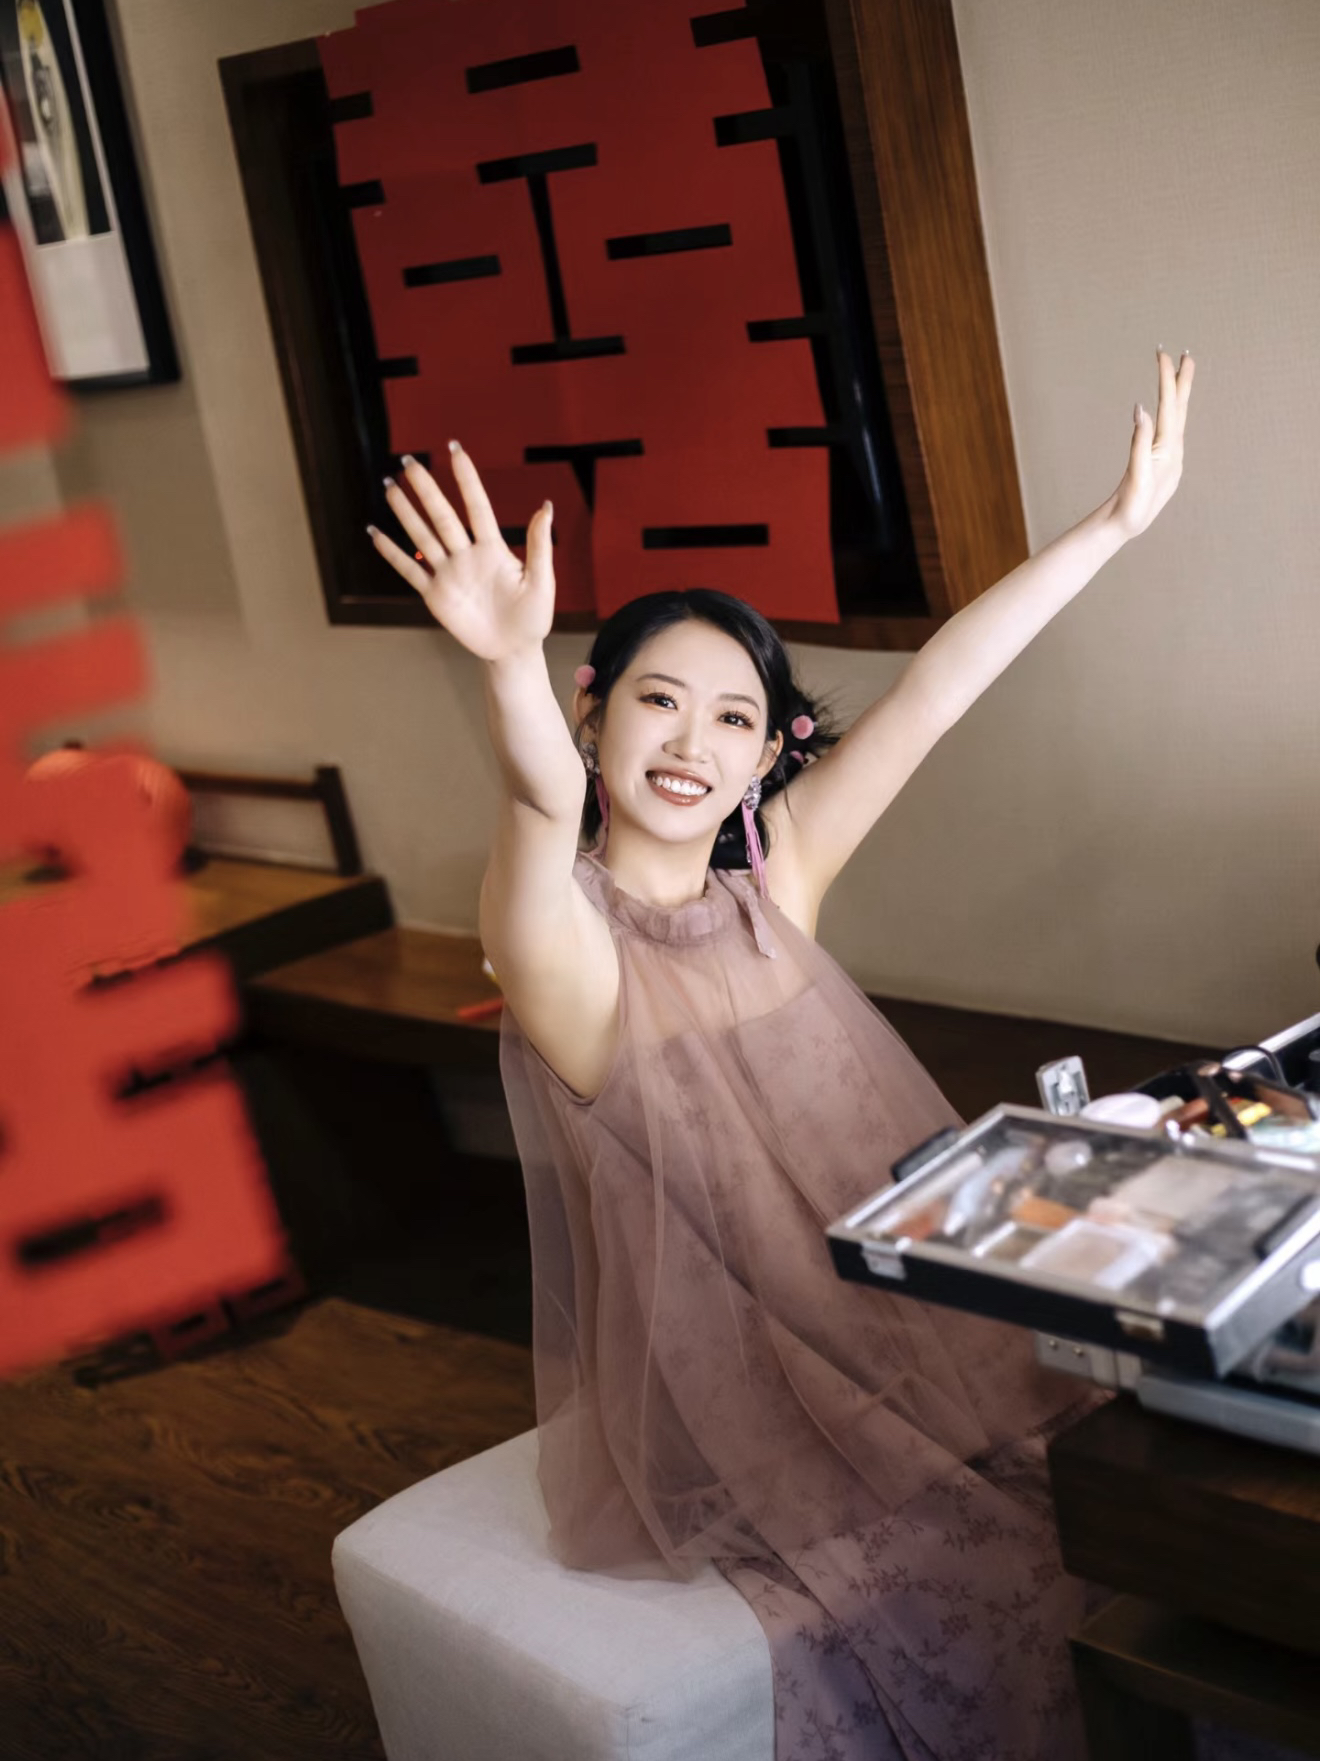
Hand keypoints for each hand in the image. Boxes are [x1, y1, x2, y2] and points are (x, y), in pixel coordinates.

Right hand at [368, 446, 554, 662]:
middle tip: (408, 462)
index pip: (477, 506)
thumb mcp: (542, 582)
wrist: (514, 651)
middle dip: (426, 490)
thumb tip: (546, 506)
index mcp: (493, 549)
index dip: (467, 479)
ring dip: (405, 514)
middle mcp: (467, 556)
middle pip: (442, 517)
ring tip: (389, 487)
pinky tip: (375, 534)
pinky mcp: (436, 596)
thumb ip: (540, 546)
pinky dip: (392, 554)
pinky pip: (409, 571)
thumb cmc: (533, 617)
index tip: (455, 449)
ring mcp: (449, 574)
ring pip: (423, 537)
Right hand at [1105, 348, 1194, 539]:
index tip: (1163, 355)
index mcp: (1167, 449)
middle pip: (1179, 408)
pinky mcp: (1161, 462)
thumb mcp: (1137, 474)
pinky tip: (1165, 411)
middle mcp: (1173, 450)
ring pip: (1175, 417)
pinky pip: (1167, 429)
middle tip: (1186, 354)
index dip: (1167, 379)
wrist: (1127, 527)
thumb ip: (1140, 441)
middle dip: (1182, 380)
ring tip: (1178, 376)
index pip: (1169, 406)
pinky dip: (1168, 413)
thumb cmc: (1132, 506)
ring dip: (1177, 395)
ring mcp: (1169, 456)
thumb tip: (1142, 408)